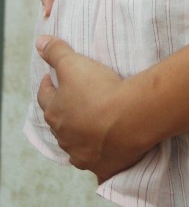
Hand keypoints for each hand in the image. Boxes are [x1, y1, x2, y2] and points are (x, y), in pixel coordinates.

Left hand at [36, 36, 148, 182]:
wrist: (128, 119)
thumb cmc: (99, 90)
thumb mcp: (74, 63)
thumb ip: (56, 52)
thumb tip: (40, 43)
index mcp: (56, 111)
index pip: (45, 96)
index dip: (48, 85)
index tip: (51, 79)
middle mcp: (64, 135)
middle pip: (59, 122)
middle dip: (63, 110)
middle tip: (72, 100)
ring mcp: (82, 153)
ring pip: (74, 144)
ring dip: (78, 134)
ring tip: (89, 123)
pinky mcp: (101, 166)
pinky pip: (96, 163)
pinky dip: (97, 156)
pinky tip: (103, 151)